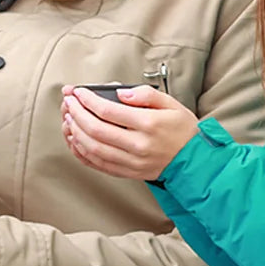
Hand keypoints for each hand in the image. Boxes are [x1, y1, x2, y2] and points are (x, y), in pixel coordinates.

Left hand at [60, 84, 197, 180]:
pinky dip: (82, 153)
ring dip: (75, 132)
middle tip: (68, 102)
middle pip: (96, 130)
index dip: (88, 100)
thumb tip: (120, 93)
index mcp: (149, 124)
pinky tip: (75, 140)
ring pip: (94, 148)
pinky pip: (98, 164)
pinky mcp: (129, 173)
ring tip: (68, 119)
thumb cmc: (183, 129)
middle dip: (76, 114)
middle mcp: (138, 145)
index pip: (108, 111)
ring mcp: (132, 162)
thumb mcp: (171, 104)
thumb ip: (145, 94)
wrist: (196, 160)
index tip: (78, 92)